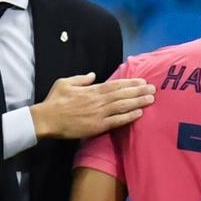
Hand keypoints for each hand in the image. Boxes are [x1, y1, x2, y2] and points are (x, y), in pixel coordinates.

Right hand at [29, 72, 155, 139]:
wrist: (47, 119)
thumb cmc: (54, 101)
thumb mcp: (65, 83)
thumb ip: (81, 79)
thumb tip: (93, 75)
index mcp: (91, 89)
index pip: (114, 85)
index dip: (129, 83)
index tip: (141, 80)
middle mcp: (98, 100)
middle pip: (122, 94)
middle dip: (139, 91)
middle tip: (153, 88)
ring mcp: (99, 113)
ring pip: (123, 106)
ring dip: (138, 102)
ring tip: (151, 99)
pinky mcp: (97, 126)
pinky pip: (117, 121)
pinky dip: (129, 117)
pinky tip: (140, 114)